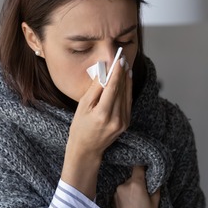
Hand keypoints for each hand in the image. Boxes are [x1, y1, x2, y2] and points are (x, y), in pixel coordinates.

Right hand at [62, 55, 131, 197]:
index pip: (113, 87)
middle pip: (121, 90)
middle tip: (122, 58)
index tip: (118, 59)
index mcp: (103, 114)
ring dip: (127, 79)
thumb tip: (104, 71)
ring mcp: (123, 122)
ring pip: (127, 95)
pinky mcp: (126, 123)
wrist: (87, 149)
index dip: (117, 72)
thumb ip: (95, 88)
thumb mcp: (83, 106)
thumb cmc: (80, 127)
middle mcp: (116, 118)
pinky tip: (126, 79)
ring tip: (125, 65)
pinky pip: (127, 102)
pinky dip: (127, 89)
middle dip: (122, 73)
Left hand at [114, 166, 160, 207]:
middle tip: (145, 189)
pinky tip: (130, 206)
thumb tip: (155, 176)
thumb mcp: (156, 202)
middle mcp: (122, 186)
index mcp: (135, 185)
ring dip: (131, 188)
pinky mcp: (110, 201)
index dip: (142, 163)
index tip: (146, 161)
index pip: (138, 166)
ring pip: (125, 185)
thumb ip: (155, 186)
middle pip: (131, 176)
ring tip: (137, 202)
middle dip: (138, 180)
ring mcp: (115, 194)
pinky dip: (125, 195)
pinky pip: (120, 193)